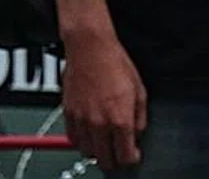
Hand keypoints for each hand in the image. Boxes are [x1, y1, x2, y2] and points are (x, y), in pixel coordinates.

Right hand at [61, 30, 146, 170]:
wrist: (89, 47)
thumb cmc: (114, 63)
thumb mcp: (140, 92)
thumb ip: (140, 119)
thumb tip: (136, 133)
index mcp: (120, 119)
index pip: (126, 157)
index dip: (132, 158)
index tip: (132, 153)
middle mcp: (99, 123)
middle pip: (105, 161)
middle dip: (114, 159)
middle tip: (118, 150)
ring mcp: (81, 118)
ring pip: (87, 152)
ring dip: (96, 150)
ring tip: (103, 141)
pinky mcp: (68, 111)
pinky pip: (72, 137)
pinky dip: (81, 139)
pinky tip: (89, 131)